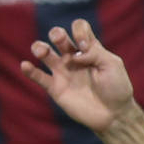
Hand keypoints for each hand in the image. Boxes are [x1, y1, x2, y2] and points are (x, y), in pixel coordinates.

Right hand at [20, 18, 135, 133]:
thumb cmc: (117, 88)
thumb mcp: (113, 64)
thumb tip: (75, 54)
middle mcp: (74, 57)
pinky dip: (29, 71)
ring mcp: (63, 72)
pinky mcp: (55, 88)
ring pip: (45, 53)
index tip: (84, 46)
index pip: (79, 28)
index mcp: (90, 49)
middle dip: (57, 34)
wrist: (113, 114)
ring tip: (42, 52)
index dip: (79, 31)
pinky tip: (25, 65)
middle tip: (61, 41)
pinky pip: (38, 77)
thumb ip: (95, 52)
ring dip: (40, 47)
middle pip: (58, 37)